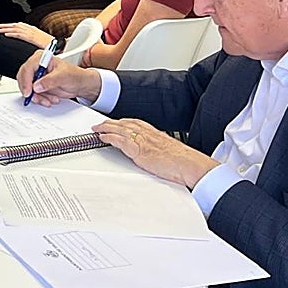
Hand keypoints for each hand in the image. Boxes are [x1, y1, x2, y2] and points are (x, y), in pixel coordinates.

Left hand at [0, 22, 53, 48]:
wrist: (58, 46)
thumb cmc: (51, 45)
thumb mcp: (40, 40)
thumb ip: (34, 39)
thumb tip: (30, 41)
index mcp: (33, 29)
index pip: (20, 25)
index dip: (12, 25)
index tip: (5, 26)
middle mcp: (31, 29)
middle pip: (17, 26)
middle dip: (7, 26)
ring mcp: (31, 33)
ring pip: (16, 29)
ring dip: (7, 29)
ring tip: (0, 30)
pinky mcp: (31, 38)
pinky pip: (19, 35)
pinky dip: (12, 34)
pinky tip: (6, 34)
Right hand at [17, 53, 101, 105]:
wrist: (80, 85)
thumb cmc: (75, 75)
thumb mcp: (63, 76)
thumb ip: (49, 81)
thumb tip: (36, 86)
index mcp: (41, 58)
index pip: (27, 68)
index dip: (26, 81)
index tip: (29, 92)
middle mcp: (37, 66)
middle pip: (24, 78)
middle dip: (31, 91)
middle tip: (37, 98)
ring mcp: (37, 77)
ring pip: (27, 88)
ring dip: (38, 97)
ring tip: (49, 99)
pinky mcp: (38, 86)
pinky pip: (33, 94)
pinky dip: (40, 99)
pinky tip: (50, 99)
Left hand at [93, 119, 219, 187]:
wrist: (190, 165)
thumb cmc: (184, 162)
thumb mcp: (169, 151)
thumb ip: (159, 149)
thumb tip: (155, 154)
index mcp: (155, 133)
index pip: (135, 123)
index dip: (122, 122)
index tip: (115, 122)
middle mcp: (148, 134)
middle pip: (124, 124)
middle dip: (111, 123)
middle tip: (100, 124)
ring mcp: (143, 141)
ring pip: (119, 130)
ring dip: (106, 128)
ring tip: (97, 129)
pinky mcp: (139, 150)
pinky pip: (120, 141)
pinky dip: (109, 138)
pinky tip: (102, 138)